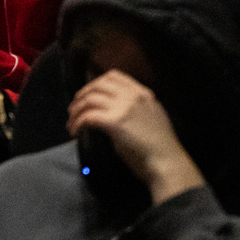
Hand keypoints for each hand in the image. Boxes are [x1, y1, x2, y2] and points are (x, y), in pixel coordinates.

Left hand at [66, 69, 203, 203]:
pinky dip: (77, 122)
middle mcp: (133, 96)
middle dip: (82, 95)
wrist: (167, 163)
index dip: (95, 83)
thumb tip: (114, 110)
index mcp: (143, 93)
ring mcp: (123, 108)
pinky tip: (75, 131)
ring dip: (76, 110)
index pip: (114, 76)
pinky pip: (88, 116)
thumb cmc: (161, 148)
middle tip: (74, 108)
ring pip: (89, 99)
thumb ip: (136, 109)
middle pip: (98, 85)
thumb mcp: (153, 117)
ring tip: (71, 122)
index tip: (87, 94)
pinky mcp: (114, 122)